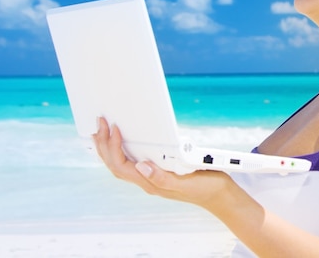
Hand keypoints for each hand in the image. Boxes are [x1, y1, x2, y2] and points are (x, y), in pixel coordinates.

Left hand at [92, 117, 233, 209]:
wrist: (218, 194)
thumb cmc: (204, 187)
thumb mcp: (185, 181)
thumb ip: (162, 177)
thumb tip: (140, 166)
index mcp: (150, 183)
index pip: (122, 166)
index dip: (114, 146)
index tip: (114, 127)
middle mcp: (147, 181)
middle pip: (115, 165)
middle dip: (103, 144)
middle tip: (99, 123)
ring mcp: (151, 177)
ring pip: (121, 164)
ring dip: (108, 147)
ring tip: (101, 131)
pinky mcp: (159, 171)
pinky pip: (132, 162)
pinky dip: (121, 150)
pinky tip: (122, 141)